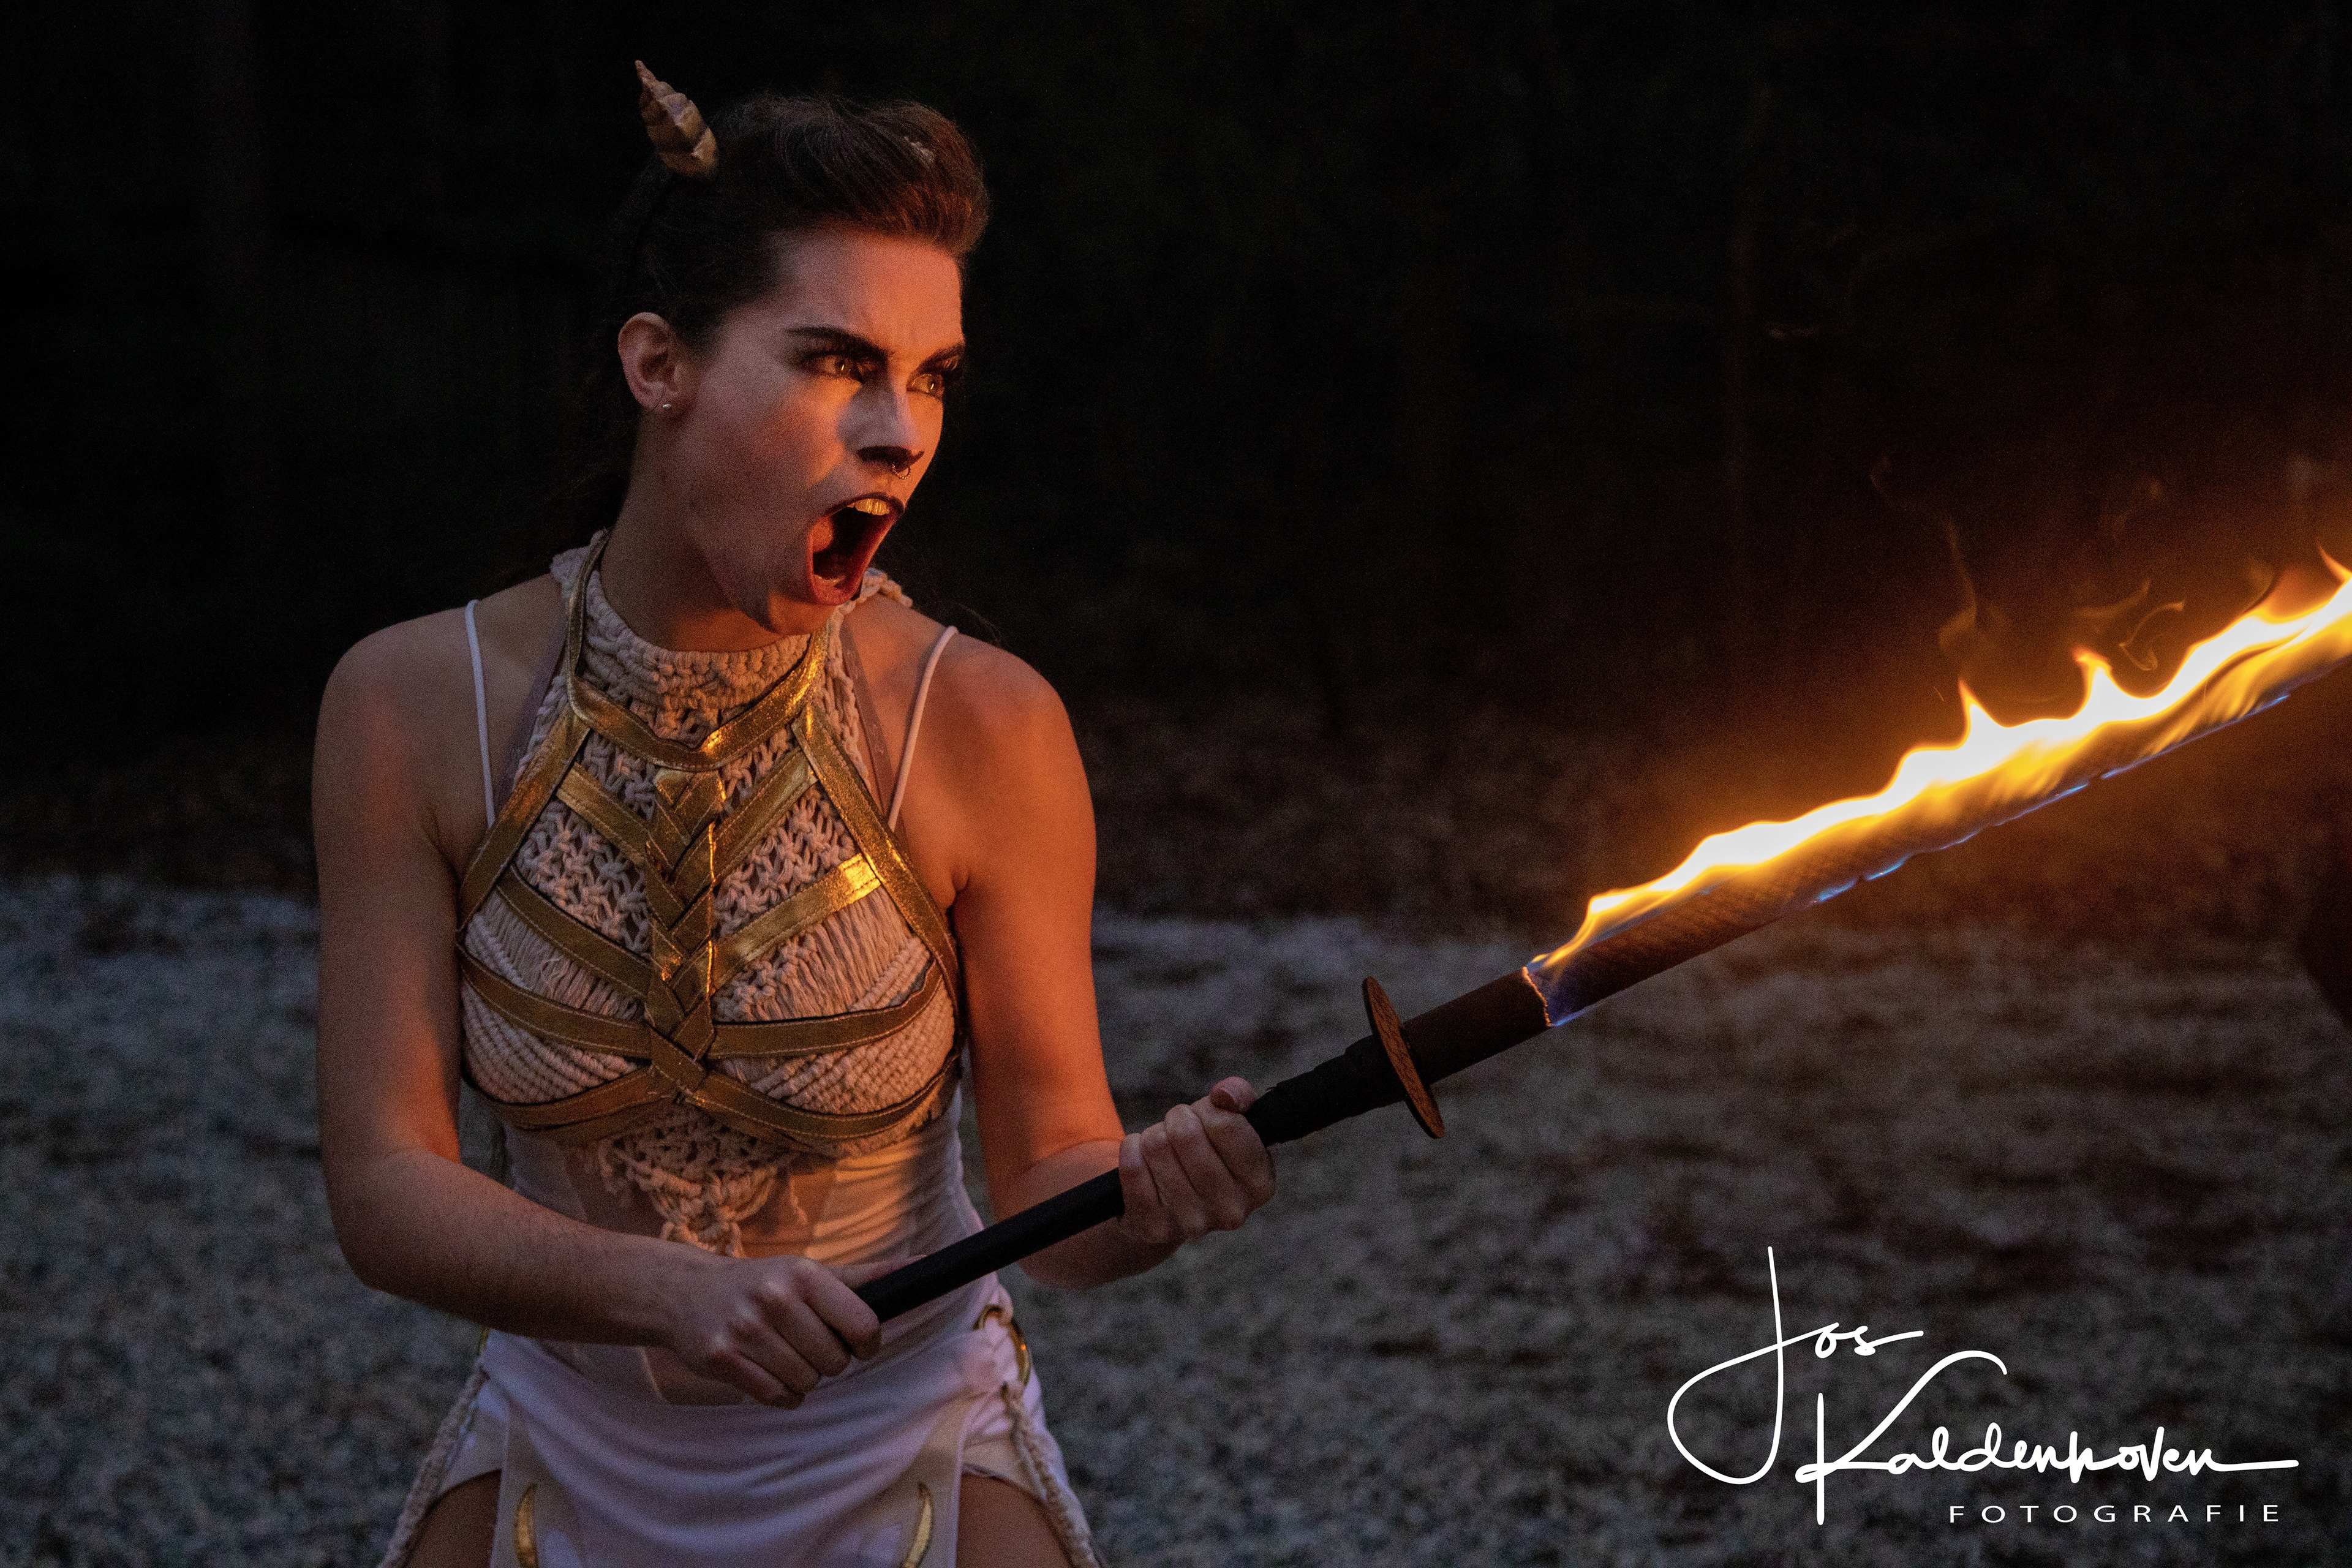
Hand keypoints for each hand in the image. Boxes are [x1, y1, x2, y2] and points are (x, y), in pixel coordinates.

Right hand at [659, 1253, 889, 1406]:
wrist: (685, 1293)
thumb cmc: (761, 1283)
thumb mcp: (809, 1271)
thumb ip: (865, 1277)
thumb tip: (921, 1265)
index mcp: (802, 1274)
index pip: (862, 1324)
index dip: (867, 1343)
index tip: (858, 1343)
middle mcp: (774, 1298)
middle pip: (834, 1361)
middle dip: (828, 1361)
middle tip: (809, 1344)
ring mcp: (745, 1330)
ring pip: (806, 1382)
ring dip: (803, 1378)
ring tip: (785, 1354)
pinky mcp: (721, 1360)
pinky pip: (776, 1398)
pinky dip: (782, 1394)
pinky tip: (769, 1371)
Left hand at [1115, 1076, 1276, 1245]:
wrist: (1171, 1204)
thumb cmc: (1207, 1155)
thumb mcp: (1231, 1124)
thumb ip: (1238, 1097)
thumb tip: (1226, 1094)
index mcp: (1259, 1183)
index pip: (1227, 1124)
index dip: (1209, 1109)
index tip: (1206, 1117)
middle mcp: (1231, 1210)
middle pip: (1186, 1133)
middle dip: (1177, 1120)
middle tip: (1179, 1131)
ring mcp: (1192, 1223)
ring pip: (1156, 1146)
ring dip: (1154, 1136)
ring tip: (1164, 1150)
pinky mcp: (1154, 1227)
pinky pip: (1132, 1167)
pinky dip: (1131, 1152)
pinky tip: (1143, 1162)